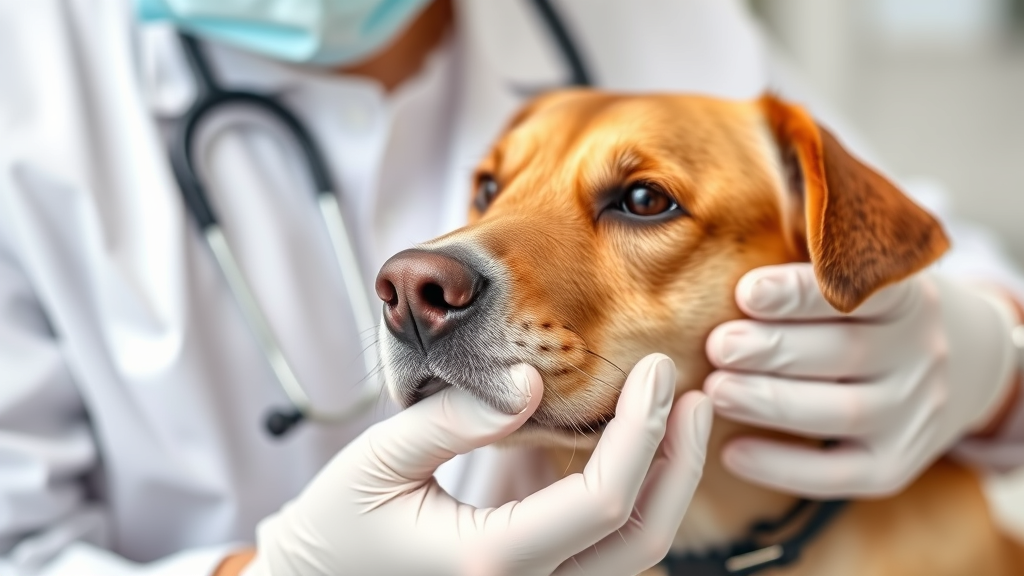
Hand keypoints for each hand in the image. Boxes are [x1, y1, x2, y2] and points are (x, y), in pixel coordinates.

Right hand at [242, 354, 711, 575]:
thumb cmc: (335, 527)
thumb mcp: (379, 460)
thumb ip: (457, 418)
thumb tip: (534, 380)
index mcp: (488, 563)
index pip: (602, 501)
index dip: (643, 431)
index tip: (657, 369)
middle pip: (642, 540)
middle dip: (677, 461)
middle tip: (689, 390)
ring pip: (633, 555)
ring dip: (664, 483)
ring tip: (676, 414)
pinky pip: (604, 557)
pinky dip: (630, 503)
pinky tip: (632, 451)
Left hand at [704, 263, 1018, 497]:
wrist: (967, 365)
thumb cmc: (876, 314)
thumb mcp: (867, 279)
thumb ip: (817, 269)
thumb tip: (739, 275)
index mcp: (910, 299)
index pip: (861, 292)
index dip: (802, 294)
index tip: (747, 292)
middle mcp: (920, 355)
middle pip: (846, 353)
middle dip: (774, 350)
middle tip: (719, 346)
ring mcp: (913, 415)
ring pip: (844, 412)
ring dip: (773, 403)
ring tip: (716, 391)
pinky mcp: (895, 465)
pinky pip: (839, 473)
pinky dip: (783, 466)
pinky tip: (733, 451)